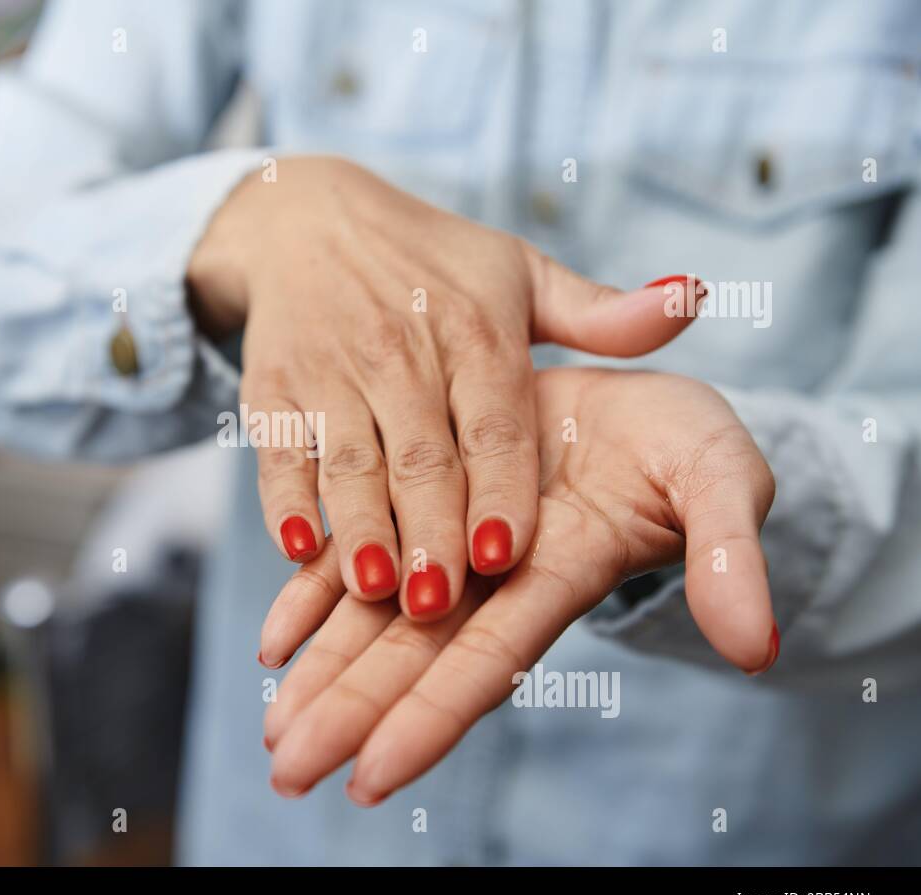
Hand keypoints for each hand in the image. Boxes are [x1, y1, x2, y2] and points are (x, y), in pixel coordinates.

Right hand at [188, 156, 701, 625]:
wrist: (306, 217)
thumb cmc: (429, 261)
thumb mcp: (518, 271)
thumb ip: (600, 312)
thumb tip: (694, 300)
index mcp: (475, 331)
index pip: (494, 422)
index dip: (500, 488)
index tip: (508, 554)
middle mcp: (402, 353)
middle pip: (421, 456)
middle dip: (429, 530)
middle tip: (438, 603)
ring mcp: (331, 371)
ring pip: (350, 461)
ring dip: (360, 528)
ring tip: (374, 590)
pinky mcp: (272, 387)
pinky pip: (278, 451)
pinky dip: (283, 501)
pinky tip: (298, 550)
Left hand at [259, 367, 776, 803]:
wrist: (633, 389)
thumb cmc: (684, 445)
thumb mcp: (719, 479)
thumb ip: (729, 555)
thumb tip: (754, 647)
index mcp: (556, 574)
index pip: (487, 661)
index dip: (432, 717)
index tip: (373, 776)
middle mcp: (492, 577)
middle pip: (412, 658)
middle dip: (350, 716)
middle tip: (287, 773)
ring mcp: (451, 545)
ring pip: (373, 621)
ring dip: (321, 676)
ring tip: (273, 736)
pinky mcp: (422, 505)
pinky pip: (358, 561)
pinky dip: (312, 599)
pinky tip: (272, 645)